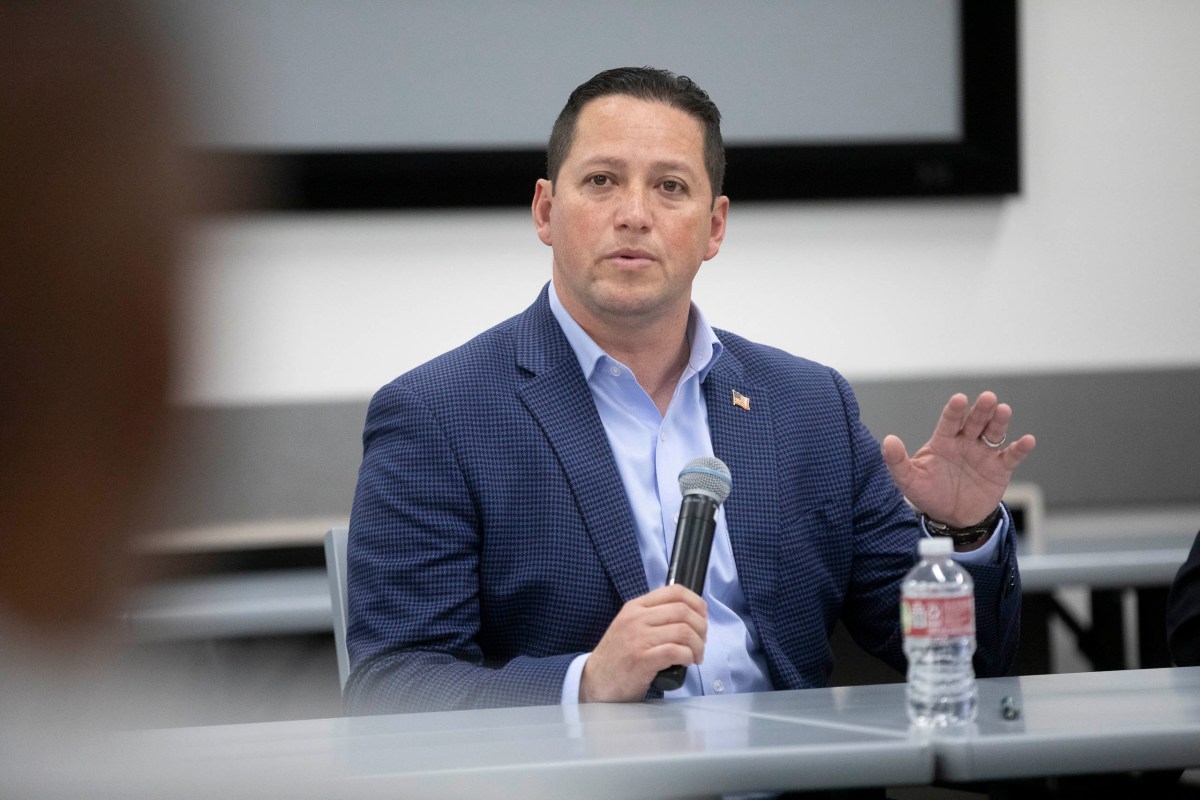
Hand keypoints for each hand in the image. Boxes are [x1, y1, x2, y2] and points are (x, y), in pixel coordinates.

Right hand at [580, 584, 706, 702]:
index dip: (696, 602)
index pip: (674, 591)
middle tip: (702, 641)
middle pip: (683, 611)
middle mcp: (636, 619)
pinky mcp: (642, 659)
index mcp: (635, 607)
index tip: (703, 615)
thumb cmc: (618, 656)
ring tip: (696, 655)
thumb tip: (689, 616)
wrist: (595, 681)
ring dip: (698, 645)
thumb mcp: (630, 626)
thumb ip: (653, 617)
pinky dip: (688, 657)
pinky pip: (676, 651)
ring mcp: (638, 638)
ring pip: (683, 631)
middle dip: (701, 627)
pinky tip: (687, 662)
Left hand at [881, 392, 1035, 527]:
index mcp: (944, 441)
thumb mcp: (908, 480)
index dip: (954, 411)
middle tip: (988, 398)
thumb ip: (897, 461)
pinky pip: (1011, 456)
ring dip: (999, 422)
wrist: (952, 517)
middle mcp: (965, 442)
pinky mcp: (1000, 468)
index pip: (949, 422)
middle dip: (981, 410)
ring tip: (1003, 410)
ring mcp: (984, 453)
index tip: (959, 399)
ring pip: (994, 433)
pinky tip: (1027, 440)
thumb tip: (888, 440)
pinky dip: (1020, 448)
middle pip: (975, 422)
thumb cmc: (929, 493)